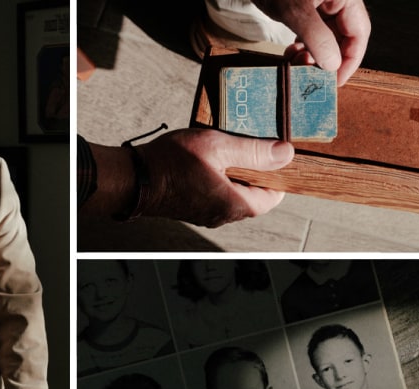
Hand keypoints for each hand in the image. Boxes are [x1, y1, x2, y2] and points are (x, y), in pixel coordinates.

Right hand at [136, 128, 293, 226]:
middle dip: (256, 170)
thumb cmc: (171, 163)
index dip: (278, 173)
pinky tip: (209, 158)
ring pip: (234, 192)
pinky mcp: (193, 207)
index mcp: (235, 205)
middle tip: (251, 144)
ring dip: (235, 172)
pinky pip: (216, 192)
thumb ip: (254, 151)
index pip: (274, 196)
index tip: (275, 152)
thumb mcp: (218, 147)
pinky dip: (219, 176)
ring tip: (228, 147)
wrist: (133, 178)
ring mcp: (206, 213)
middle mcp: (223, 215)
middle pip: (254, 194)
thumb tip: (286, 154)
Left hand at [253, 0, 370, 84]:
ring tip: (296, 63)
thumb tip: (332, 65)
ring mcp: (322, 2)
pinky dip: (304, 46)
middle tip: (309, 75)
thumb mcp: (295, 11)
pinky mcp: (306, 6)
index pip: (359, 33)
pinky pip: (313, 31)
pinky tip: (292, 53)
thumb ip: (316, 38)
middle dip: (327, 60)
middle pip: (344, 37)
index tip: (334, 83)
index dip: (349, 61)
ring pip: (327, 37)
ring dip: (314, 55)